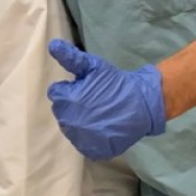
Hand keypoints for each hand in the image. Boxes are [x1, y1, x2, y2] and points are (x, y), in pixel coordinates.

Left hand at [47, 39, 166, 159]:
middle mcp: (70, 122)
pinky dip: (89, 138)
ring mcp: (82, 139)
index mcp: (67, 100)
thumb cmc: (116, 83)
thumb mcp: (93, 66)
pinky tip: (101, 127)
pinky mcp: (94, 150)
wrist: (143, 104)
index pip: (56, 94)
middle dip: (72, 104)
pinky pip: (83, 144)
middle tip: (93, 100)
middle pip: (61, 111)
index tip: (85, 87)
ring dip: (79, 121)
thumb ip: (70, 57)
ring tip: (98, 113)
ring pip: (70, 128)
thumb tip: (52, 45)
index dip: (70, 89)